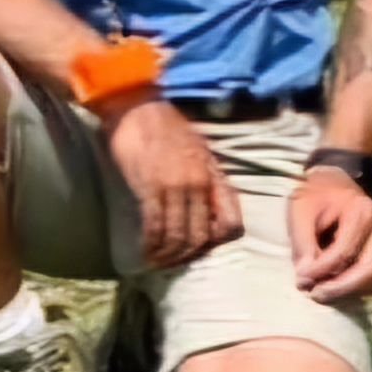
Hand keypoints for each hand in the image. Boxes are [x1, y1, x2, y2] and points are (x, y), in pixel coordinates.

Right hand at [102, 96, 242, 267]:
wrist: (140, 110)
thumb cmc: (171, 128)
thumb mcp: (201, 152)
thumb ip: (209, 180)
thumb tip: (212, 210)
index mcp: (213, 176)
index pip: (230, 221)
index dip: (218, 240)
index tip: (203, 246)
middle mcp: (198, 185)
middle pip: (201, 235)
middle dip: (188, 254)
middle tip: (176, 261)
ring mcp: (174, 188)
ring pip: (177, 236)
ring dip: (168, 255)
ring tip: (158, 262)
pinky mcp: (149, 188)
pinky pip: (154, 227)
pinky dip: (150, 244)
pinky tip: (145, 251)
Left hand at [288, 166, 371, 303]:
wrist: (332, 179)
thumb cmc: (315, 193)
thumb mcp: (301, 211)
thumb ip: (303, 244)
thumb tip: (305, 279)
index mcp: (362, 212)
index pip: (344, 252)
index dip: (321, 270)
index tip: (300, 280)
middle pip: (369, 268)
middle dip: (340, 288)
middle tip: (315, 295)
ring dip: (348, 289)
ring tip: (321, 292)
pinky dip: (354, 286)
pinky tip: (334, 286)